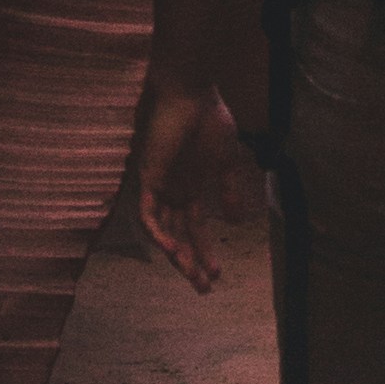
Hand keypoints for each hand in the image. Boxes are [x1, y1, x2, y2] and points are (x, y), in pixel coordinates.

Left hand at [117, 67, 242, 290]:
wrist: (193, 94)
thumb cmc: (211, 121)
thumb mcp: (227, 162)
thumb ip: (230, 191)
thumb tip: (237, 222)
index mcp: (192, 188)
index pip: (195, 229)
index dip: (205, 252)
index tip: (217, 276)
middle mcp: (174, 192)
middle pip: (179, 236)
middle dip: (190, 263)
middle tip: (203, 289)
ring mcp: (160, 187)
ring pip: (163, 231)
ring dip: (176, 254)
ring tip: (192, 275)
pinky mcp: (148, 178)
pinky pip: (147, 213)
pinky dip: (157, 233)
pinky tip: (171, 249)